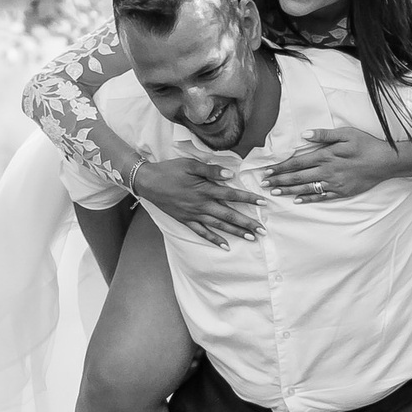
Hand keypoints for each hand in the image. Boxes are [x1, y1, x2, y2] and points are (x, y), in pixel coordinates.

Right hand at [130, 156, 259, 246]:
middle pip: (229, 215)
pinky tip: (225, 246)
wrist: (148, 182)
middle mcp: (202, 205)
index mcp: (205, 189)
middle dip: (247, 223)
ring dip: (236, 232)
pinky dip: (214, 239)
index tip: (263, 203)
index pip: (232, 195)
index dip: (249, 199)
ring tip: (251, 238)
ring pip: (219, 226)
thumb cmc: (170, 170)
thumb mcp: (190, 164)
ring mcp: (194, 215)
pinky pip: (202, 232)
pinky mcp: (186, 220)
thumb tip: (230, 174)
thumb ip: (211, 170)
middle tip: (263, 230)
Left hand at [266, 126, 411, 201]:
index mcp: (326, 155)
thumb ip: (324, 135)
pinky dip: (308, 199)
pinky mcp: (342, 192)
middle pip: (298, 177)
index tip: (268, 170)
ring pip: (307, 188)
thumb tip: (305, 135)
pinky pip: (322, 197)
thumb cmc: (366, 144)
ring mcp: (335, 183)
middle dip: (280, 180)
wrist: (386, 162)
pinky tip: (297, 200)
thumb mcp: (346, 133)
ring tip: (275, 193)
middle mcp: (328, 171)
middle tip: (265, 184)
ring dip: (289, 191)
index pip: (298, 162)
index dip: (281, 167)